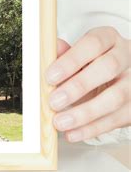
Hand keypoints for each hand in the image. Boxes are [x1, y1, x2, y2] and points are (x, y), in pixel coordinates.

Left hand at [46, 27, 130, 141]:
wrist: (118, 78)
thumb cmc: (93, 64)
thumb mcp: (78, 55)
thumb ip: (63, 54)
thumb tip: (48, 50)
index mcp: (109, 38)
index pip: (93, 43)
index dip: (72, 60)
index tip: (50, 76)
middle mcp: (126, 56)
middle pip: (108, 67)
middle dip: (79, 86)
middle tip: (54, 101)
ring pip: (115, 97)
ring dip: (85, 113)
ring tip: (60, 122)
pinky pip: (117, 119)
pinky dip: (92, 128)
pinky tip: (73, 133)